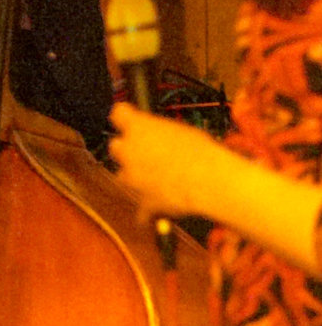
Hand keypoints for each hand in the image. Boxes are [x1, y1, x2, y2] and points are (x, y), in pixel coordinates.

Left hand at [108, 102, 217, 218]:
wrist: (209, 179)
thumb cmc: (202, 149)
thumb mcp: (180, 131)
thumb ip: (160, 133)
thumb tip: (160, 139)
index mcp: (138, 127)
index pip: (119, 114)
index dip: (125, 117)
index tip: (131, 119)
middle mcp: (128, 152)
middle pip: (116, 147)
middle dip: (128, 150)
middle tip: (146, 151)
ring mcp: (132, 179)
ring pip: (124, 176)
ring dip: (135, 176)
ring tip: (159, 177)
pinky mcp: (143, 203)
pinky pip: (142, 211)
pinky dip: (150, 211)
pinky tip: (163, 208)